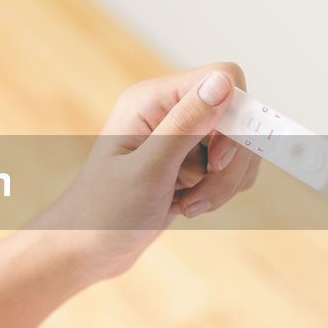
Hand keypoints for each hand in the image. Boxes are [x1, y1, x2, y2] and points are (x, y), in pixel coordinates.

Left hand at [30, 63, 259, 279]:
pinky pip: (231, 167)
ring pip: (239, 146)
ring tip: (188, 205)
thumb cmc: (103, 213)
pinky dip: (220, 190)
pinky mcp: (190, 162)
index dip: (235, 119)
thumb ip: (186, 125)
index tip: (217, 161)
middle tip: (198, 197)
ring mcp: (181, 136)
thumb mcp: (147, 171)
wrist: (88, 250)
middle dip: (230, 164)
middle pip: (238, 117)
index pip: (224, 78)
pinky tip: (187, 206)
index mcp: (152, 99)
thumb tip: (223, 82)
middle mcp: (169, 110)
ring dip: (223, 183)